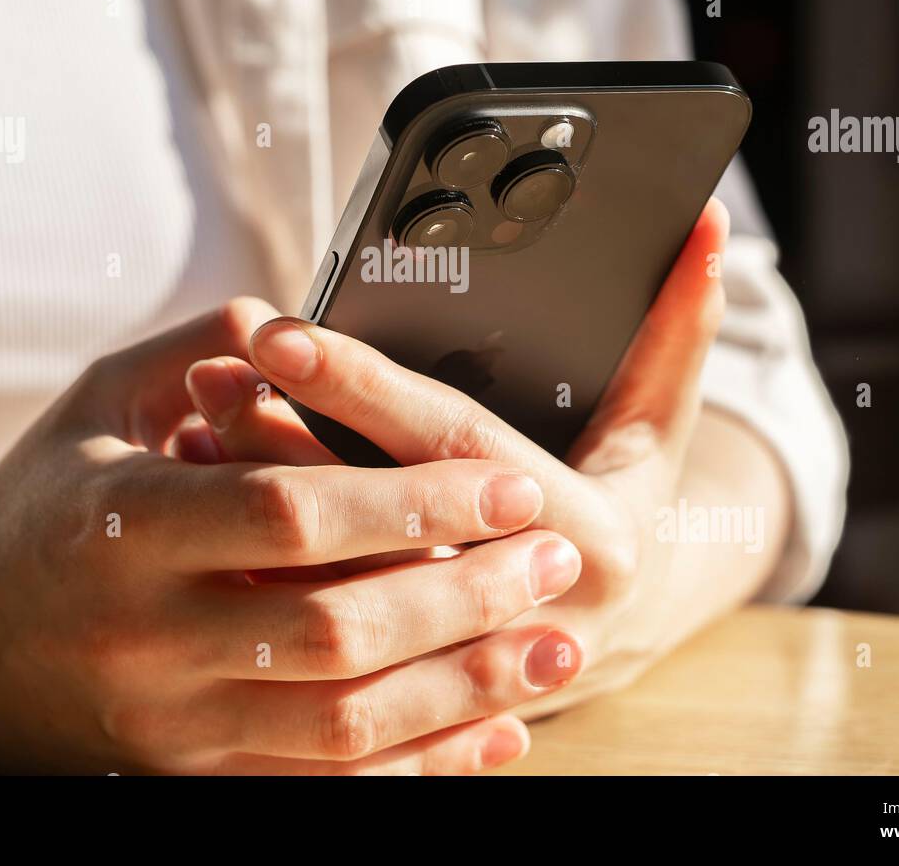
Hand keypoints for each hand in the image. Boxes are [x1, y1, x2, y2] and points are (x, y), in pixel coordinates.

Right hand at [0, 298, 584, 771]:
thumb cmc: (39, 502)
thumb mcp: (96, 403)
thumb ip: (196, 347)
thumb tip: (293, 320)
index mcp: (122, 530)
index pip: (293, 516)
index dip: (412, 501)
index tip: (507, 485)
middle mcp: (145, 640)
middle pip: (337, 628)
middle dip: (466, 597)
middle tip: (555, 560)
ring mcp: (169, 726)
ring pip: (345, 725)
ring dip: (466, 688)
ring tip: (556, 649)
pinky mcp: (190, 777)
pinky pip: (323, 785)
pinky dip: (420, 765)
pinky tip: (492, 732)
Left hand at [185, 201, 787, 716]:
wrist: (615, 626)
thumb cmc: (632, 504)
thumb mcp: (661, 423)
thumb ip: (678, 326)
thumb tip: (709, 225)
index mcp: (583, 533)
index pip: (453, 447)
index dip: (361, 384)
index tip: (279, 331)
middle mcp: (516, 601)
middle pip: (377, 516)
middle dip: (282, 439)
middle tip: (212, 372)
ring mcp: (456, 650)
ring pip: (332, 578)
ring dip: (252, 499)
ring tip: (188, 424)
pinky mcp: (407, 672)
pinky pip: (315, 625)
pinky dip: (253, 558)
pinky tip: (202, 500)